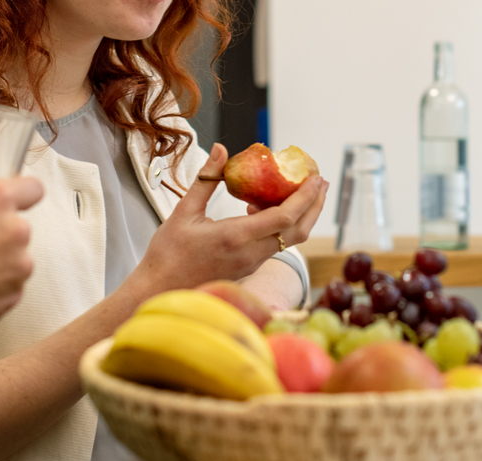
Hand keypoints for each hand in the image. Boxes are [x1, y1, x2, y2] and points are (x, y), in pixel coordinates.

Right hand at [133, 143, 327, 289]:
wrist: (162, 289)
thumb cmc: (168, 253)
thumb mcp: (183, 212)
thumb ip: (206, 179)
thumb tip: (222, 149)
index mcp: (236, 236)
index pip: (285, 217)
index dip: (305, 196)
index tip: (315, 177)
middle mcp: (251, 253)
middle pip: (299, 230)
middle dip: (314, 204)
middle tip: (320, 180)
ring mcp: (252, 263)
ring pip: (290, 239)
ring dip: (302, 214)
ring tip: (302, 189)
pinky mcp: (249, 267)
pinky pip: (275, 244)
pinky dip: (282, 224)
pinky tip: (265, 207)